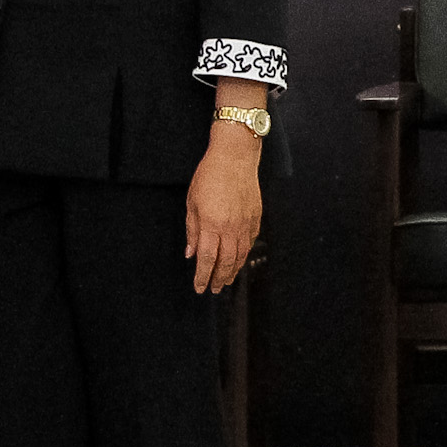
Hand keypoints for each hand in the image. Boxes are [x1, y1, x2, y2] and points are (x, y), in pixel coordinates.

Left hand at [186, 134, 262, 294]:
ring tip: (226, 280)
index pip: (206, 259)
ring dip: (233, 271)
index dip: (202, 276)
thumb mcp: (192, 202)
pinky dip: (244, 255)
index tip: (199, 287)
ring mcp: (245, 224)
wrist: (235, 157)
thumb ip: (192, 229)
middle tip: (213, 289)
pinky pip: (250, 243)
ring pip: (240, 256)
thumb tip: (191, 252)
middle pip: (225, 262)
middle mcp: (230, 228)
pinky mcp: (255, 218)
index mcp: (211, 224)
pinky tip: (239, 259)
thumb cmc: (210, 175)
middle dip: (218, 279)